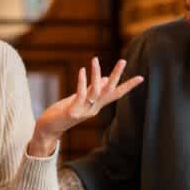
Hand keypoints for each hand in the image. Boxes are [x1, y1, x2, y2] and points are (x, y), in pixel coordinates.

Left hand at [30, 57, 144, 156]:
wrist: (48, 129)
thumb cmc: (63, 112)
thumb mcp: (79, 99)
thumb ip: (92, 90)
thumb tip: (104, 78)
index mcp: (97, 106)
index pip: (116, 94)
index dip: (128, 86)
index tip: (141, 77)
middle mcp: (94, 109)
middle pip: (110, 91)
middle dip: (117, 76)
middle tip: (123, 61)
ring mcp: (84, 111)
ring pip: (95, 92)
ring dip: (96, 74)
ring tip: (95, 59)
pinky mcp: (73, 112)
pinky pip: (80, 94)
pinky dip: (82, 82)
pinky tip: (82, 70)